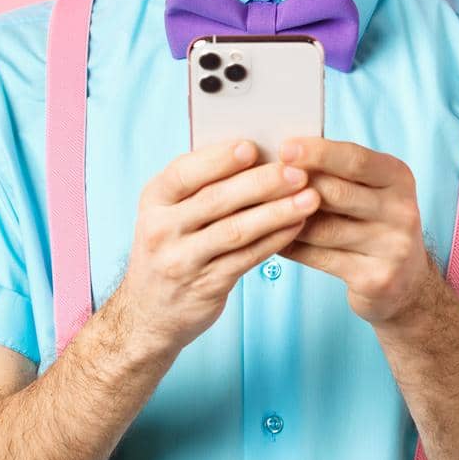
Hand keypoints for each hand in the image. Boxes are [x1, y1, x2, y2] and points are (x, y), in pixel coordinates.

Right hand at [115, 138, 321, 355]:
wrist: (148, 312)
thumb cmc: (171, 246)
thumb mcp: (168, 212)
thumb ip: (200, 186)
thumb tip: (255, 152)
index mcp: (154, 199)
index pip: (184, 172)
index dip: (218, 159)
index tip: (252, 147)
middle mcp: (161, 229)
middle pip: (216, 199)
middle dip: (262, 182)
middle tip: (298, 171)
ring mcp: (182, 260)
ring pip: (236, 230)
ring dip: (278, 212)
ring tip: (310, 198)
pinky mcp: (205, 286)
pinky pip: (247, 258)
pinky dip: (275, 240)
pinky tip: (298, 225)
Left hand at [277, 137, 439, 326]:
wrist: (405, 281)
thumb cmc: (373, 221)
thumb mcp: (369, 189)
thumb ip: (337, 172)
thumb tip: (285, 154)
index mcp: (398, 178)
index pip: (356, 160)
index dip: (318, 153)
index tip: (283, 148)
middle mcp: (401, 210)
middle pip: (336, 193)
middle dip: (295, 185)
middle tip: (261, 181)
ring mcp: (391, 247)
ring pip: (323, 229)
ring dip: (286, 219)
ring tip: (258, 210)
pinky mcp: (375, 278)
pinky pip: (320, 258)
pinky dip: (292, 247)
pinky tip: (273, 239)